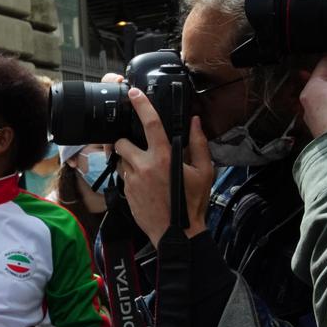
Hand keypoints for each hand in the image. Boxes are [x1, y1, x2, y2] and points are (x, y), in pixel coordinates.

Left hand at [113, 89, 213, 247]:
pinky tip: (146, 184)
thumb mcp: (204, 171)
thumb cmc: (192, 203)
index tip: (133, 93)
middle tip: (138, 145)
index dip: (141, 106)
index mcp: (164, 157)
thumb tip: (195, 122)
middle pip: (121, 142)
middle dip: (126, 140)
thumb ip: (199, 144)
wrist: (176, 233)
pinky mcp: (125, 193)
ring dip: (130, 160)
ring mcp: (132, 180)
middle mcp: (143, 166)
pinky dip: (132, 175)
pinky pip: (123, 177)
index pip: (150, 124)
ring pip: (121, 160)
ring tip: (146, 169)